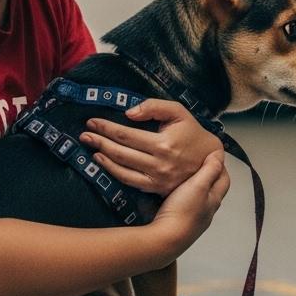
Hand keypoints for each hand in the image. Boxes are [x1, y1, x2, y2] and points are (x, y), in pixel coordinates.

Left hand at [79, 99, 221, 194]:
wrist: (211, 159)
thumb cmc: (193, 132)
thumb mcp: (179, 112)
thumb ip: (154, 107)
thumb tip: (129, 113)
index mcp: (163, 144)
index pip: (126, 135)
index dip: (107, 128)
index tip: (92, 122)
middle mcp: (159, 163)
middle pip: (120, 152)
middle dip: (99, 142)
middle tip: (84, 134)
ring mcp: (157, 178)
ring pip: (122, 169)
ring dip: (102, 158)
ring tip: (90, 148)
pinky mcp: (156, 188)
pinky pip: (129, 181)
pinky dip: (113, 172)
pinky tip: (103, 163)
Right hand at [153, 150, 229, 247]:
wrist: (165, 239)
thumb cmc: (183, 211)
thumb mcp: (198, 185)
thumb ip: (210, 170)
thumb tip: (219, 155)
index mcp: (214, 200)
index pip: (224, 180)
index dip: (221, 166)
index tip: (212, 156)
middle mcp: (207, 211)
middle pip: (212, 190)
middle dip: (207, 177)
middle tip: (197, 165)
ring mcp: (193, 220)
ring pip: (197, 200)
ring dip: (192, 188)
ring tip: (182, 177)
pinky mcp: (179, 224)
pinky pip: (183, 207)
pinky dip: (180, 198)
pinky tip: (169, 195)